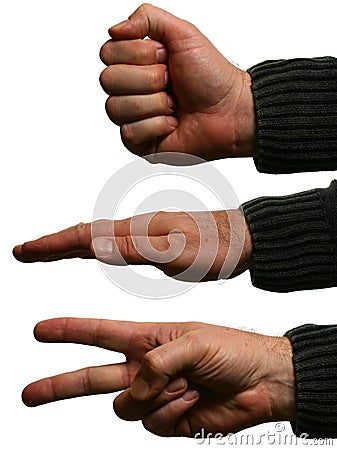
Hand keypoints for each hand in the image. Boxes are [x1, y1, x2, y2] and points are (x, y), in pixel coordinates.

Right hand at [13, 209, 251, 281]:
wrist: (247, 239)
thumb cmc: (219, 248)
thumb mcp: (178, 252)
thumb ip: (137, 249)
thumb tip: (95, 247)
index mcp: (140, 232)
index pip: (87, 236)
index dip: (53, 245)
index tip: (25, 251)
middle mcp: (140, 229)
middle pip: (87, 234)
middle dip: (54, 243)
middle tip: (27, 251)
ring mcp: (149, 233)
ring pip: (102, 238)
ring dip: (72, 244)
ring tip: (52, 250)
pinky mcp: (159, 240)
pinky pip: (119, 243)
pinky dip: (98, 246)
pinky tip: (100, 250)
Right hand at [22, 318, 295, 436]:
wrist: (261, 382)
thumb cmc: (232, 350)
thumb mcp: (194, 342)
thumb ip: (158, 361)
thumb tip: (138, 386)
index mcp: (148, 338)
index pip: (100, 333)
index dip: (69, 331)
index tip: (41, 330)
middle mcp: (145, 367)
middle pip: (92, 377)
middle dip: (60, 384)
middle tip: (29, 392)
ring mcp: (155, 395)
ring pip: (126, 406)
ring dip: (154, 396)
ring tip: (185, 383)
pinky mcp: (167, 419)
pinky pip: (152, 422)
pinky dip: (172, 411)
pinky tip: (192, 399)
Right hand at [99, 4, 256, 160]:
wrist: (230, 110)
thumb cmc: (211, 76)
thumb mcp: (182, 33)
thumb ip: (147, 17)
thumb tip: (114, 29)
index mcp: (135, 62)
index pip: (108, 53)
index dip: (138, 54)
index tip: (165, 57)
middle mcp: (130, 89)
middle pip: (108, 80)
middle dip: (148, 79)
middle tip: (171, 82)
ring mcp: (133, 117)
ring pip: (116, 108)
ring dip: (154, 103)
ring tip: (173, 104)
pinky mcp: (139, 142)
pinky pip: (129, 133)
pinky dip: (157, 126)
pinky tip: (172, 123)